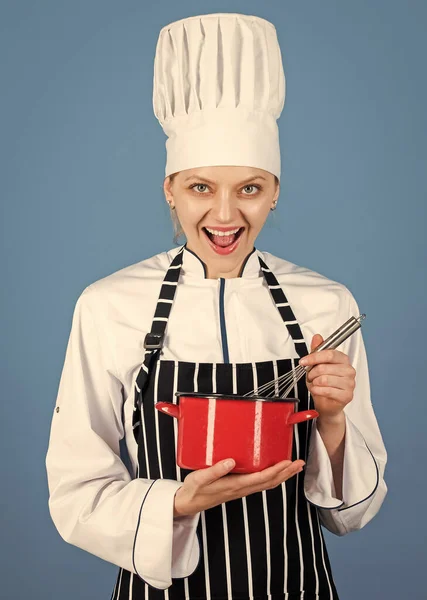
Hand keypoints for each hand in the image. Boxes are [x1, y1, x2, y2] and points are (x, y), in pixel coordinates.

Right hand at [173, 458, 304, 516]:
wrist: (188, 504)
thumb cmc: (193, 490)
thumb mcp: (199, 478)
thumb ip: (215, 470)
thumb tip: (230, 461)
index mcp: (234, 485)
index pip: (261, 478)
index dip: (277, 470)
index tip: (288, 461)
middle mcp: (241, 489)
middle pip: (270, 482)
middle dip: (286, 473)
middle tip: (299, 462)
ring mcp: (241, 490)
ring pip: (267, 484)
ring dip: (282, 476)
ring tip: (293, 467)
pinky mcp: (238, 488)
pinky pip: (260, 484)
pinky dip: (272, 477)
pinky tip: (274, 471)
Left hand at [299, 334, 355, 421]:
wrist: (327, 403)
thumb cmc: (323, 384)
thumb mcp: (317, 365)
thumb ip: (317, 351)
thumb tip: (317, 337)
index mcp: (343, 360)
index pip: (329, 354)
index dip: (314, 357)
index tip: (303, 361)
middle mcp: (349, 370)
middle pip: (324, 367)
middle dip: (312, 373)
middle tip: (310, 377)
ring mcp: (350, 383)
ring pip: (324, 379)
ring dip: (314, 382)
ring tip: (315, 384)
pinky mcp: (347, 395)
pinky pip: (327, 390)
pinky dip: (317, 390)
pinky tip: (317, 390)